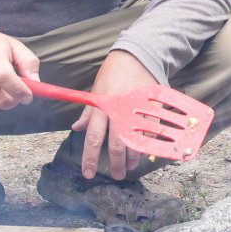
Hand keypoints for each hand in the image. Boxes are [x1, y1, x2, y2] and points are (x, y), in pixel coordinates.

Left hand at [74, 50, 158, 179]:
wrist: (137, 56)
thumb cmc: (113, 73)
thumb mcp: (96, 90)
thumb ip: (88, 112)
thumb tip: (76, 128)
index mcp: (102, 107)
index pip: (93, 138)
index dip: (90, 159)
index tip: (89, 173)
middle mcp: (119, 111)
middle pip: (117, 146)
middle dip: (116, 164)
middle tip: (116, 175)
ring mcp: (138, 111)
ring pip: (136, 142)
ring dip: (133, 158)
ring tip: (130, 166)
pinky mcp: (153, 109)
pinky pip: (151, 133)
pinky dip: (148, 144)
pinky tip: (144, 152)